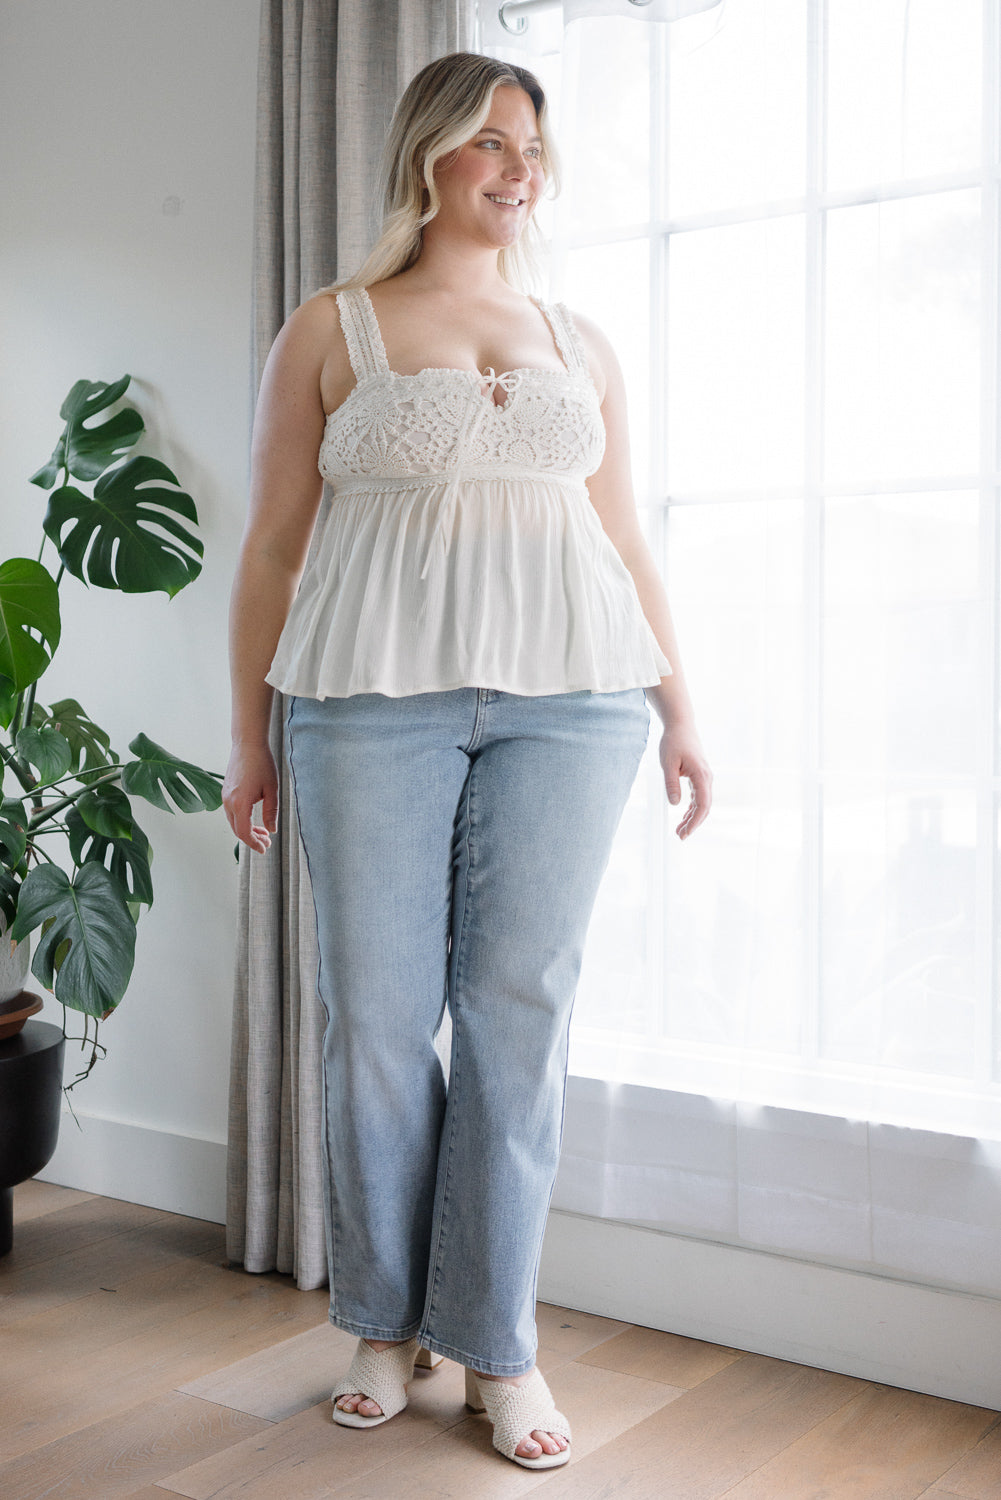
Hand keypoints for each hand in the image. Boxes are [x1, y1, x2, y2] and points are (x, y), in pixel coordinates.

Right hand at [222, 741, 278, 852]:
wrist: (248, 744)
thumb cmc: (262, 764)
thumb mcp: (272, 790)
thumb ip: (271, 812)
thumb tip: (272, 830)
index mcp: (240, 803)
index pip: (244, 833)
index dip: (254, 844)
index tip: (265, 849)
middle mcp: (228, 802)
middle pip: (237, 830)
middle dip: (252, 839)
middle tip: (267, 843)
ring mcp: (225, 796)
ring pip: (233, 822)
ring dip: (247, 830)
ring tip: (264, 832)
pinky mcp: (226, 792)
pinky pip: (231, 812)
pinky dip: (242, 820)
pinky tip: (254, 819)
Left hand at [659, 722, 711, 839]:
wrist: (681, 725)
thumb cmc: (674, 742)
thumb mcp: (668, 763)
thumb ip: (671, 784)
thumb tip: (674, 804)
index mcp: (701, 776)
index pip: (702, 805)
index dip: (694, 822)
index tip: (685, 833)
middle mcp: (706, 778)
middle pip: (704, 807)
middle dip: (693, 824)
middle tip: (680, 836)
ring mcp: (704, 777)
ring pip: (701, 803)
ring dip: (692, 818)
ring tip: (679, 831)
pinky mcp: (699, 776)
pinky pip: (698, 797)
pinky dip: (691, 808)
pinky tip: (683, 817)